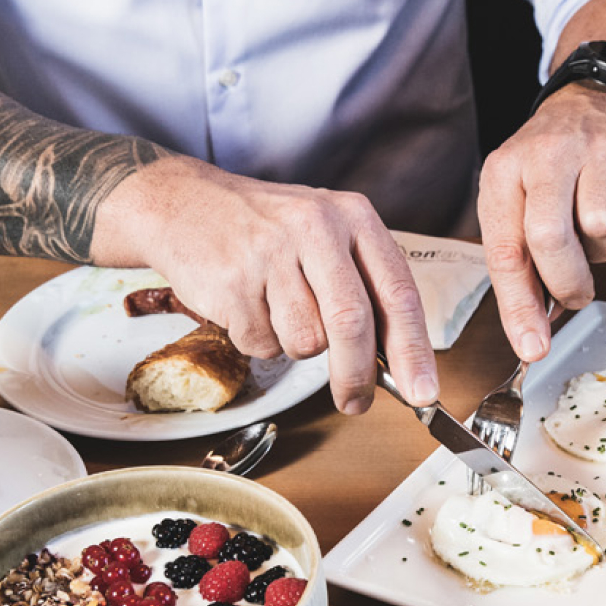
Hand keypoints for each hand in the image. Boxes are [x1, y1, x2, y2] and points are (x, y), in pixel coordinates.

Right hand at [93, 156, 437, 414]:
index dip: (414, 351)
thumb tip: (398, 362)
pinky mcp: (231, 281)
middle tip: (355, 402)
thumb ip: (364, 287)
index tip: (423, 393)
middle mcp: (315, 227)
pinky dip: (258, 339)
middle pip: (352, 323)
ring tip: (275, 306)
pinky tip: (246, 303)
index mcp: (352, 216)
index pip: (397, 293)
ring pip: (305, 341)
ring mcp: (269, 252)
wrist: (182, 203)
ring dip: (294, 344)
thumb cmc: (266, 229)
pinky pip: (262, 344)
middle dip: (357, 375)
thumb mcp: (327, 236)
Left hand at [478, 83, 605, 361]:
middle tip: (576, 292)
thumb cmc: (549, 169)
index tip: (532, 347)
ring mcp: (601, 148)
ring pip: (605, 229)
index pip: (506, 249)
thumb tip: (533, 334)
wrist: (594, 104)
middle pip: (553, 238)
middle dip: (568, 282)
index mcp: (506, 171)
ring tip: (595, 226)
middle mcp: (549, 152)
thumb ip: (520, 267)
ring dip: (605, 249)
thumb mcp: (515, 205)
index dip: (519, 307)